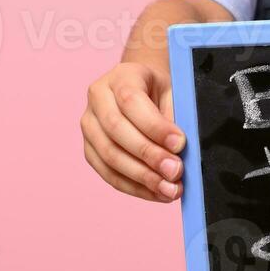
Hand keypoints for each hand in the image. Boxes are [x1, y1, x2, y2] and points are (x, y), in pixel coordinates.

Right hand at [81, 62, 186, 202]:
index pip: (131, 101)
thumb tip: (180, 151)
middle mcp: (97, 99)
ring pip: (110, 156)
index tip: (180, 144)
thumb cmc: (159, 91)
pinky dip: (135, 187)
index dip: (155, 126)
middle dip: (149, 155)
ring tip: (170, 190)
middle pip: (117, 131)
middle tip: (175, 172)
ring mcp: (89, 126)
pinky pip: (109, 174)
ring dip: (142, 177)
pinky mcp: (90, 150)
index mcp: (120, 77)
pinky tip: (157, 193)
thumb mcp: (172, 92)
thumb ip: (174, 117)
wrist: (139, 89)